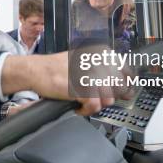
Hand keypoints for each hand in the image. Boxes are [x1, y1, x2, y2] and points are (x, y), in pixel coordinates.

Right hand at [1, 52, 115, 115]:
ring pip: (108, 98)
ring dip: (95, 104)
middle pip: (118, 87)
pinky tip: (78, 107)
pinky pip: (94, 106)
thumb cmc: (58, 68)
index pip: (126, 72)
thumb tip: (126, 89)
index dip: (123, 86)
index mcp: (101, 52)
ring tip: (83, 102)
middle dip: (106, 97)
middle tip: (92, 97)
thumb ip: (106, 73)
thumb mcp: (84, 63)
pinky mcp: (80, 86)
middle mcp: (98, 60)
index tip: (118, 92)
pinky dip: (86, 110)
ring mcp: (89, 73)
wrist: (36, 70)